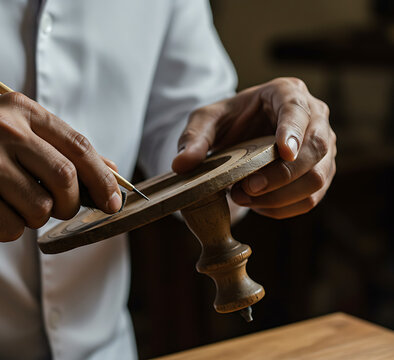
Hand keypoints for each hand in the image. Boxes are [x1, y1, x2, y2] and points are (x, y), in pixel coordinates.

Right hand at [0, 92, 121, 240]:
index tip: (115, 201)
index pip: (79, 147)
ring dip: (32, 217)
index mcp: (20, 110)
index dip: (103, 179)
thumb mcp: (7, 125)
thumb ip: (57, 146)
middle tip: (60, 209)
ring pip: (40, 210)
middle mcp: (4, 131)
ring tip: (6, 201)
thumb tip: (109, 169)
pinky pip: (10, 229)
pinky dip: (5, 228)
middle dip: (71, 204)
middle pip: (66, 181)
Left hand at [172, 77, 335, 218]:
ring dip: (280, 196)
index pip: (297, 110)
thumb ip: (193, 138)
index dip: (293, 132)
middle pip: (315, 148)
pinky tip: (256, 204)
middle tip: (247, 188)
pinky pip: (310, 199)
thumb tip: (181, 165)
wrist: (241, 135)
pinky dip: (282, 208)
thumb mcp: (205, 121)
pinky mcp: (321, 173)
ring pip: (317, 178)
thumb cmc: (228, 121)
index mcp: (287, 93)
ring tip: (243, 197)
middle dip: (282, 174)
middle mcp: (314, 117)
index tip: (284, 152)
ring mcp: (323, 147)